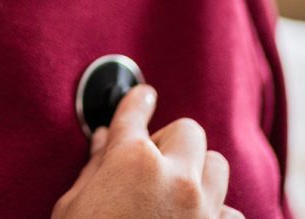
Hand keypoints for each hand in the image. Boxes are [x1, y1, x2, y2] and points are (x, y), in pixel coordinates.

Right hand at [52, 86, 237, 218]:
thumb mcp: (74, 205)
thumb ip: (95, 168)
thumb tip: (104, 141)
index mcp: (131, 160)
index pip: (135, 115)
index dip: (137, 101)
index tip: (144, 96)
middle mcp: (175, 177)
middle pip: (189, 132)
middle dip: (171, 143)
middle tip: (151, 162)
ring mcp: (202, 209)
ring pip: (218, 165)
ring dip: (198, 173)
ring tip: (176, 191)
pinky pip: (230, 211)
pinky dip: (214, 214)